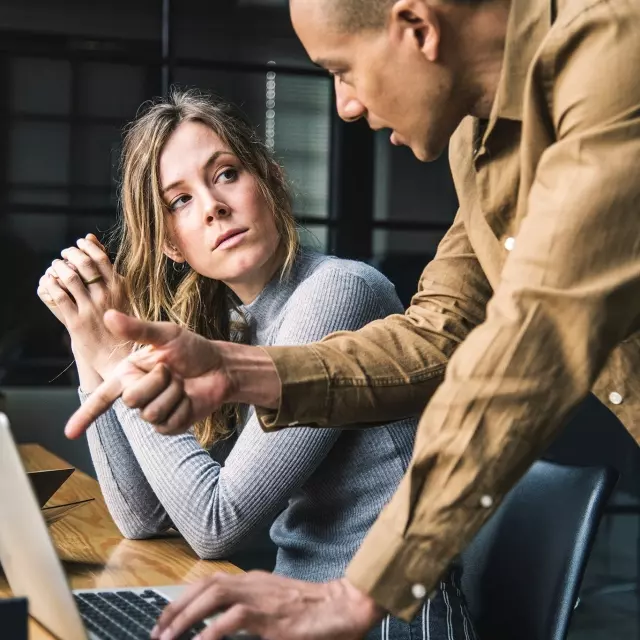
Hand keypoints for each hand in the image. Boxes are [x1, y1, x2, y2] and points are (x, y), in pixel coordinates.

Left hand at [36, 234, 128, 376]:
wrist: (118, 355)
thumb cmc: (122, 323)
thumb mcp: (122, 294)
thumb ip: (108, 270)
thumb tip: (92, 239)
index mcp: (120, 288)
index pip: (101, 258)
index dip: (86, 247)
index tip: (79, 243)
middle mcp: (106, 296)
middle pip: (84, 264)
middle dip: (71, 254)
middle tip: (65, 253)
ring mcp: (91, 309)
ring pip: (70, 278)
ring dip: (59, 267)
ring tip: (56, 266)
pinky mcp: (76, 322)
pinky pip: (59, 297)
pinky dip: (51, 285)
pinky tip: (49, 282)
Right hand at [64, 310, 232, 438]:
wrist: (220, 367)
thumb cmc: (193, 349)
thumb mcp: (167, 335)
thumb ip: (138, 329)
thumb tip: (108, 315)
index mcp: (129, 373)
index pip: (102, 397)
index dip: (85, 415)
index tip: (69, 433)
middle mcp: (137, 394)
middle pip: (131, 400)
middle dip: (157, 381)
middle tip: (172, 370)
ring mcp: (153, 411)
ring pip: (151, 413)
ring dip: (173, 394)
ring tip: (182, 383)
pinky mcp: (171, 425)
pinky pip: (170, 424)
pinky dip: (184, 408)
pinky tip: (190, 398)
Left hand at [150, 573, 384, 639]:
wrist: (345, 606)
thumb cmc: (314, 610)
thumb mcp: (277, 605)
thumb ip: (252, 611)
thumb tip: (224, 625)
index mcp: (254, 581)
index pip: (210, 582)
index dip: (184, 598)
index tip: (165, 618)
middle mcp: (254, 583)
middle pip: (206, 586)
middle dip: (177, 607)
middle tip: (157, 632)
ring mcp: (263, 598)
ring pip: (215, 596)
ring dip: (187, 616)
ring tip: (168, 638)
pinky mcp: (272, 618)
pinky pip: (235, 619)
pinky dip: (212, 632)